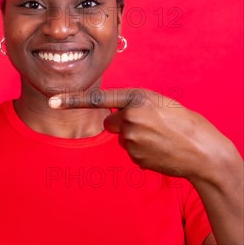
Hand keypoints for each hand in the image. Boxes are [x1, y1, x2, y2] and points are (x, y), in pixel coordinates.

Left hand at [48, 88, 229, 180]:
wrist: (203, 150)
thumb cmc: (182, 121)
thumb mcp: (157, 102)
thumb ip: (131, 104)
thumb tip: (110, 117)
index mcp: (136, 97)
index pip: (98, 99)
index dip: (72, 100)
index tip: (52, 101)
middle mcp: (130, 117)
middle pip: (110, 121)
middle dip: (123, 123)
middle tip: (149, 125)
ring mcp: (131, 139)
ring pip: (121, 137)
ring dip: (134, 137)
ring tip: (158, 137)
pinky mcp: (134, 156)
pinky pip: (129, 151)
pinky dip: (141, 150)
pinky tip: (158, 149)